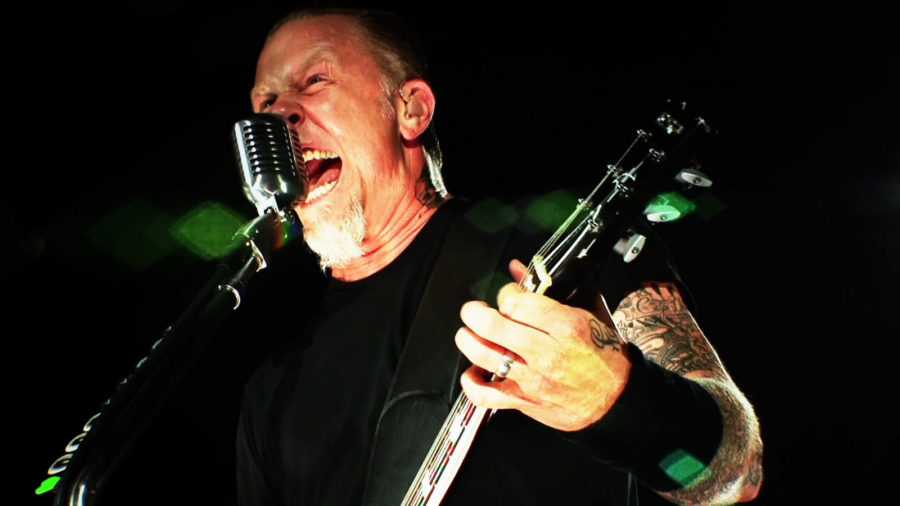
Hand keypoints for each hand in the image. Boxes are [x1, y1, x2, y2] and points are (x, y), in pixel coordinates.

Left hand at [455, 259, 631, 430]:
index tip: (508, 296)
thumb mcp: (585, 311)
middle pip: (493, 326)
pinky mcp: (524, 402)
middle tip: (475, 311)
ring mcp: (533, 380)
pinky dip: (470, 382)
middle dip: (475, 312)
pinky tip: (473, 370)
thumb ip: (549, 288)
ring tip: (470, 334)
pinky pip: (484, 395)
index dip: (505, 294)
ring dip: (468, 340)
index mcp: (565, 326)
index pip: (516, 302)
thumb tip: (516, 267)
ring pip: (484, 356)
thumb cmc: (601, 352)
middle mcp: (546, 353)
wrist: (617, 399)